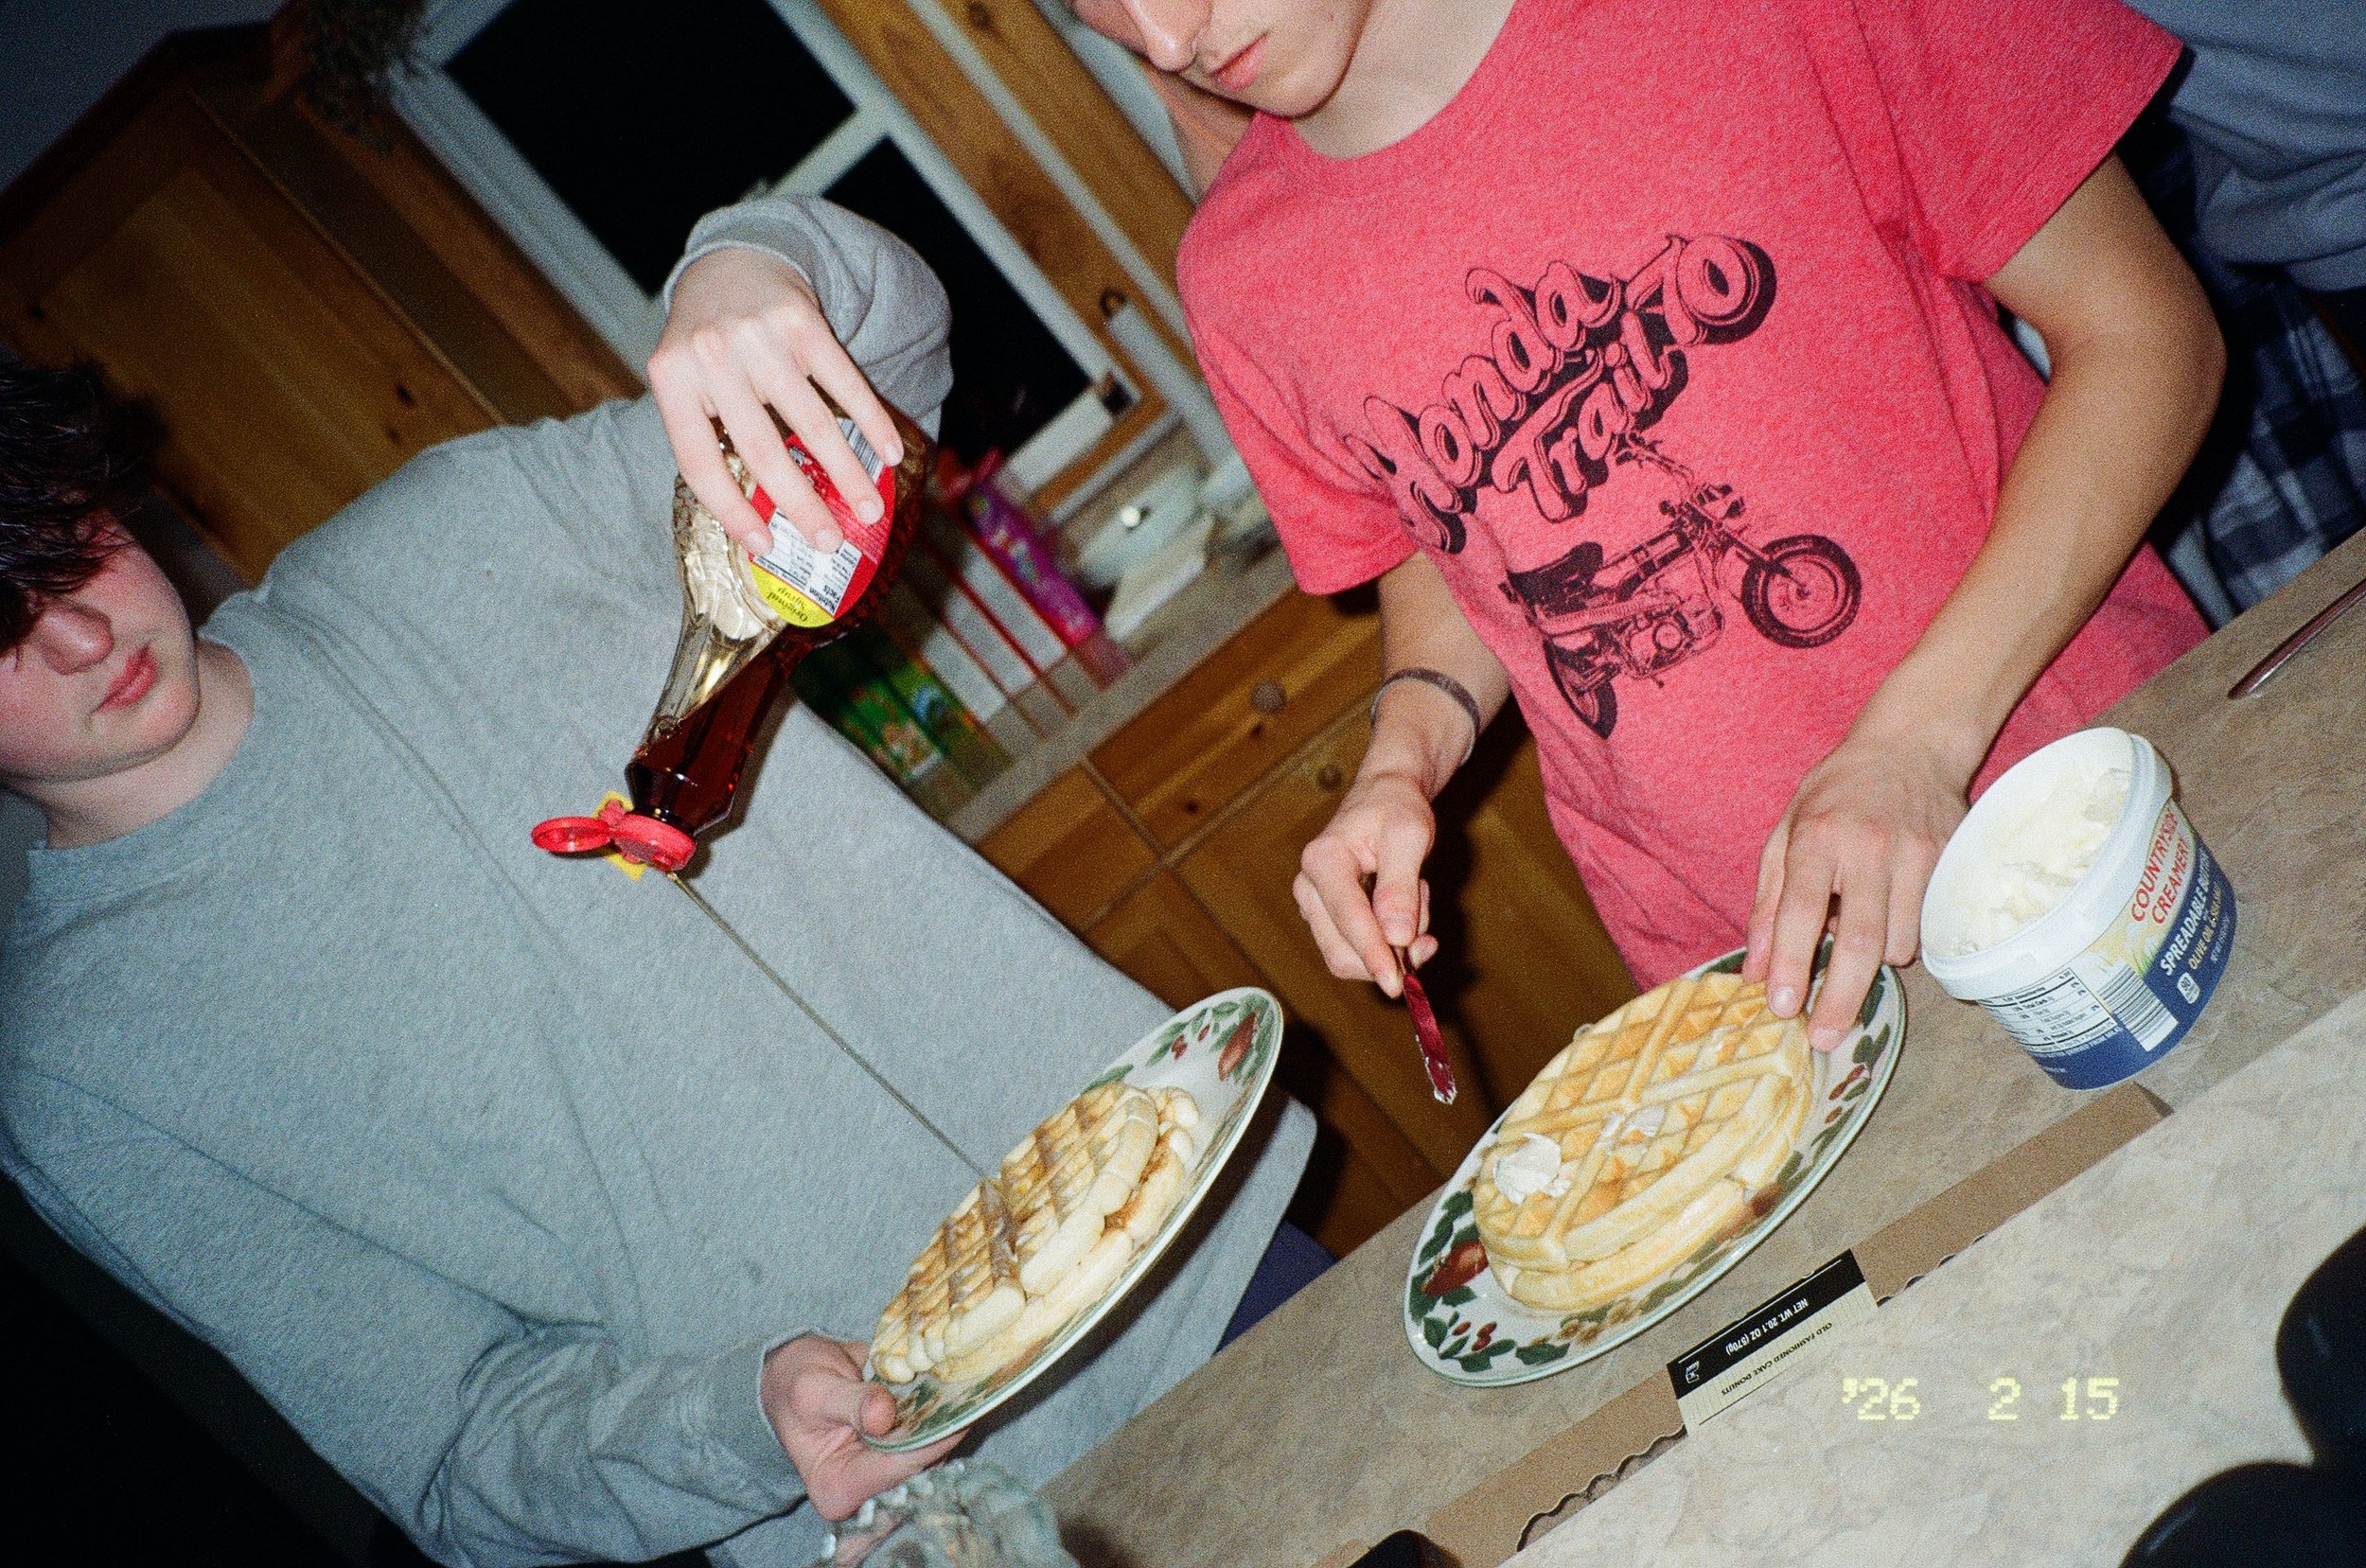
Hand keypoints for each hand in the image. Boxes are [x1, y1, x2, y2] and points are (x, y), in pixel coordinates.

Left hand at [649, 247, 905, 557]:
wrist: (732, 262)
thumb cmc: (710, 340)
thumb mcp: (687, 379)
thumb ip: (711, 431)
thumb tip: (760, 515)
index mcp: (671, 380)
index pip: (699, 462)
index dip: (731, 510)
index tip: (764, 546)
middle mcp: (711, 356)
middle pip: (761, 449)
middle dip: (801, 504)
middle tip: (829, 541)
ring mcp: (757, 337)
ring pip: (809, 421)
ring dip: (846, 472)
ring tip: (869, 508)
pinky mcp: (801, 321)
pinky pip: (843, 382)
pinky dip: (869, 421)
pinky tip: (888, 453)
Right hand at [758, 1335, 962, 1520]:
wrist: (795, 1374)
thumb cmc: (795, 1385)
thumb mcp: (814, 1390)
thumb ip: (850, 1403)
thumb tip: (883, 1416)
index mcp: (838, 1487)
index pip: (896, 1469)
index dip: (928, 1443)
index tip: (958, 1417)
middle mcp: (867, 1487)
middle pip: (921, 1465)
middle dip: (945, 1431)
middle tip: (972, 1395)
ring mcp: (888, 1467)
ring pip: (933, 1450)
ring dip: (949, 1420)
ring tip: (968, 1387)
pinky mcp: (903, 1448)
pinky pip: (932, 1435)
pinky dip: (944, 1413)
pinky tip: (959, 1388)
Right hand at [1294, 768, 1437, 998]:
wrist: (1384, 796)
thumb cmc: (1397, 808)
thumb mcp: (1410, 836)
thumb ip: (1401, 886)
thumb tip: (1397, 937)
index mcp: (1323, 860)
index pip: (1348, 920)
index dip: (1373, 955)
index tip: (1397, 984)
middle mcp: (1308, 887)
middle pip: (1341, 952)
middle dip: (1389, 955)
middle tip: (1429, 939)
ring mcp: (1314, 906)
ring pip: (1349, 957)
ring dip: (1392, 947)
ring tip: (1417, 901)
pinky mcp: (1327, 918)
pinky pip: (1356, 950)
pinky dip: (1389, 944)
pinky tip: (1407, 912)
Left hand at [1744, 728, 1970, 1050]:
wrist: (1910, 747)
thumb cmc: (1837, 794)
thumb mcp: (1785, 833)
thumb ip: (1767, 902)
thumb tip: (1754, 971)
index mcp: (1817, 836)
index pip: (1800, 912)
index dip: (1789, 964)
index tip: (1781, 1007)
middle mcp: (1868, 847)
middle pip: (1860, 942)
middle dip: (1840, 998)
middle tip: (1825, 1037)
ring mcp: (1918, 856)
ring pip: (1900, 943)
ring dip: (1875, 960)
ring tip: (1861, 927)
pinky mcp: (1953, 864)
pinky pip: (1929, 928)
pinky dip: (1907, 939)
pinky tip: (1892, 916)